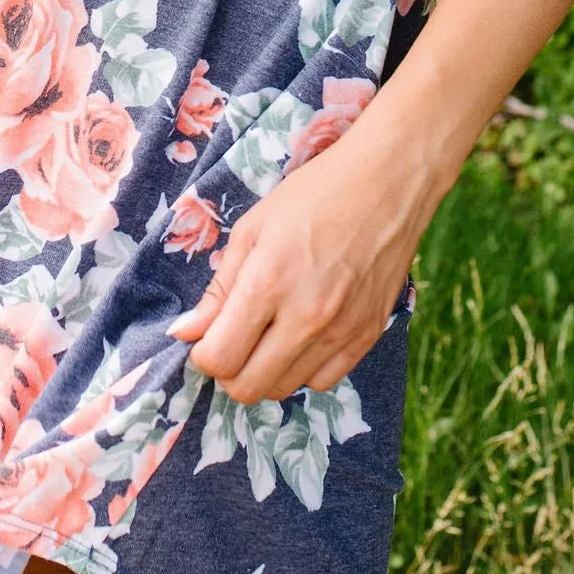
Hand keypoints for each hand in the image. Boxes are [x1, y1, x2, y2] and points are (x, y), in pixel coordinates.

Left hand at [167, 134, 424, 406]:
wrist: (388, 183)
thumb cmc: (314, 195)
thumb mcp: (252, 228)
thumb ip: (218, 288)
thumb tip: (185, 332)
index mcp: (268, 282)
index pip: (219, 359)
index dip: (203, 354)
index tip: (206, 335)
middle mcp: (306, 317)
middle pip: (247, 387)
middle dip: (228, 370)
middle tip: (232, 340)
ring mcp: (341, 332)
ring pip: (283, 390)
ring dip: (264, 370)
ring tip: (267, 334)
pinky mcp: (367, 337)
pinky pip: (322, 383)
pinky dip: (302, 369)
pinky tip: (300, 337)